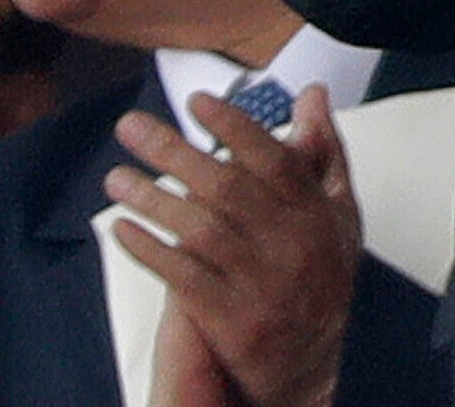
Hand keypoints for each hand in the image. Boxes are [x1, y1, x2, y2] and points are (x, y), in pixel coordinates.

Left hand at [107, 85, 360, 406]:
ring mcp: (257, 282)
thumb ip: (323, 150)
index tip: (196, 103)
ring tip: (117, 177)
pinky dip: (150, 250)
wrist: (311, 358)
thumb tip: (310, 96)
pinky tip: (124, 229)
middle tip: (131, 127)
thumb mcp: (336, 210)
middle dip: (173, 151)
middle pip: (226, 187)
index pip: (274, 158)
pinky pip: (182, 277)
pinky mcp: (228, 317)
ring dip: (153, 200)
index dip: (234, 127)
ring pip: (199, 230)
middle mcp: (288, 243)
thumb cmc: (320, 274)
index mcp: (313, 211)